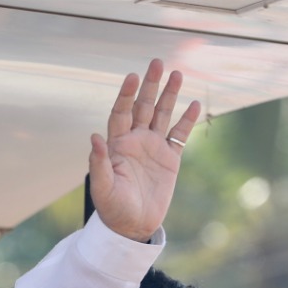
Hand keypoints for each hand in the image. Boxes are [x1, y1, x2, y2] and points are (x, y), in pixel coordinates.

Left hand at [88, 59, 199, 242]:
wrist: (133, 225)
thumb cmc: (113, 208)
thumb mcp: (103, 188)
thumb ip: (99, 163)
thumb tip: (94, 137)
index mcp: (117, 144)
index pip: (121, 112)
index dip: (126, 95)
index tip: (132, 77)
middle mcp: (135, 140)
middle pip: (143, 106)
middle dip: (150, 85)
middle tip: (157, 62)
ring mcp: (153, 147)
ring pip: (162, 115)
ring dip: (169, 95)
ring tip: (177, 74)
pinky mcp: (170, 158)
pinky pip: (179, 135)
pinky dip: (186, 120)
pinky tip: (193, 103)